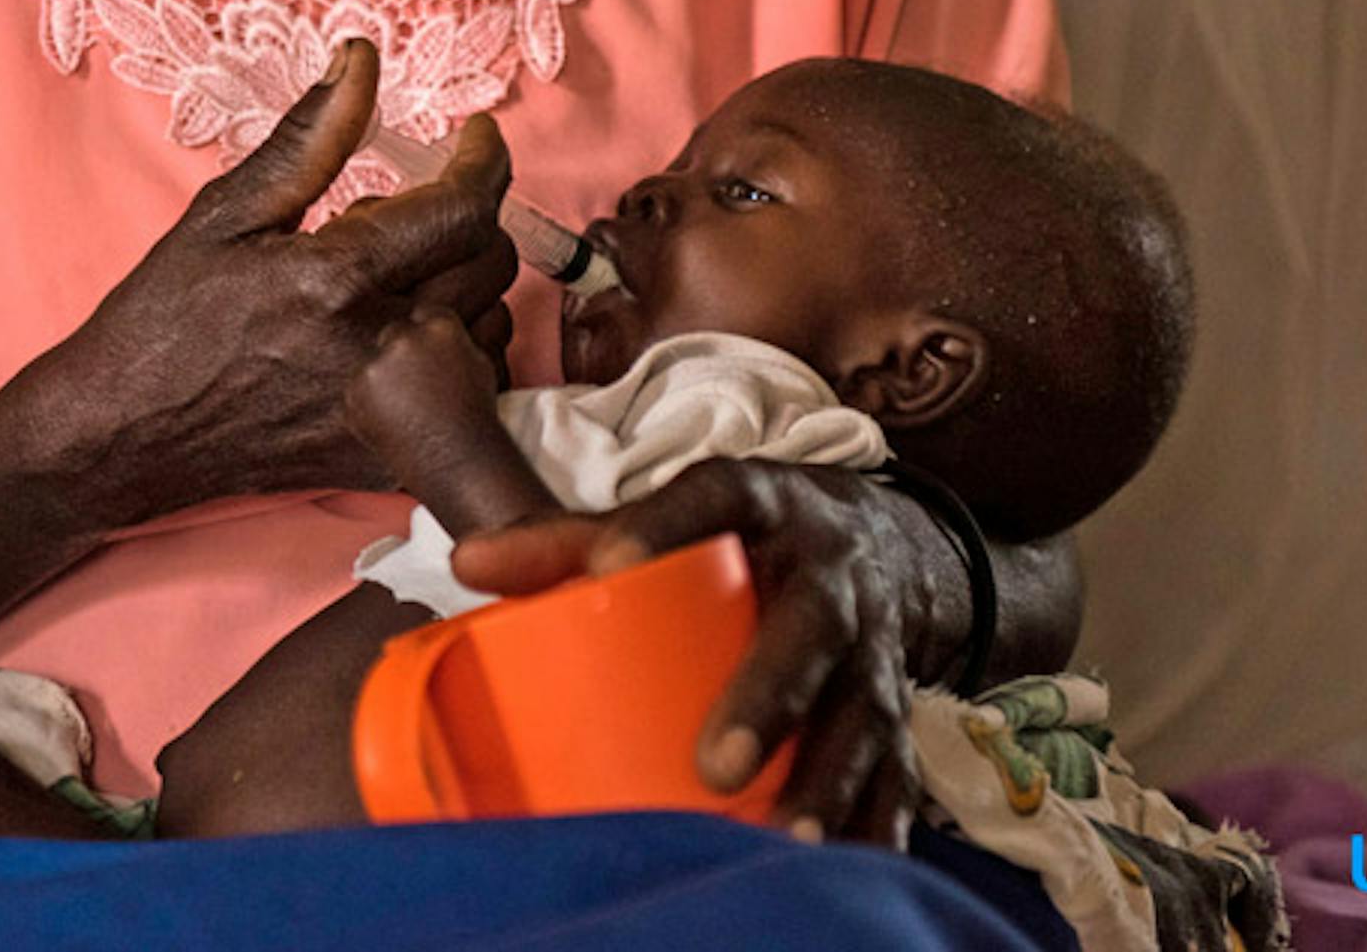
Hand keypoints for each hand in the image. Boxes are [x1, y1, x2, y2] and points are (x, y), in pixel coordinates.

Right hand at [48, 42, 515, 510]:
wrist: (124, 434)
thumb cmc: (166, 319)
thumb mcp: (225, 212)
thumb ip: (309, 136)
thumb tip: (361, 57)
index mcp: (337, 280)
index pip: (463, 207)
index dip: (483, 159)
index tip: (474, 138)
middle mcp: (377, 353)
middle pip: (489, 262)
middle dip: (465, 218)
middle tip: (409, 209)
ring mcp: (389, 416)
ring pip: (493, 328)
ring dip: (464, 288)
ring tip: (395, 279)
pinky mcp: (390, 460)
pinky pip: (476, 394)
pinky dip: (459, 353)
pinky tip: (400, 337)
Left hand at [344, 306, 503, 468]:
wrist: (458, 461)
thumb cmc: (475, 415)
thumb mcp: (479, 362)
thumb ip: (454, 339)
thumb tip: (437, 327)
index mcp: (439, 326)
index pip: (424, 313)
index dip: (426, 337)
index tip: (429, 357)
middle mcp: (404, 338)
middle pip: (394, 334)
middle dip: (402, 355)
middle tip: (417, 387)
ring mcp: (375, 364)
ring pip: (374, 362)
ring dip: (384, 379)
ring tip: (408, 411)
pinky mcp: (354, 392)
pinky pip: (358, 390)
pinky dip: (368, 404)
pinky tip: (393, 423)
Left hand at [450, 460, 926, 847]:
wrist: (881, 542)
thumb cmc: (745, 537)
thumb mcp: (673, 516)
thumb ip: (568, 541)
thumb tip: (468, 564)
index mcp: (761, 506)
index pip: (712, 501)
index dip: (662, 523)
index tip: (609, 561)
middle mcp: (826, 574)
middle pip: (807, 632)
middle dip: (767, 697)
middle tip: (717, 764)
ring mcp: (871, 646)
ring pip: (861, 714)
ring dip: (827, 780)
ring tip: (785, 840)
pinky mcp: (896, 706)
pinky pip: (898, 771)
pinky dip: (879, 821)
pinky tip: (853, 864)